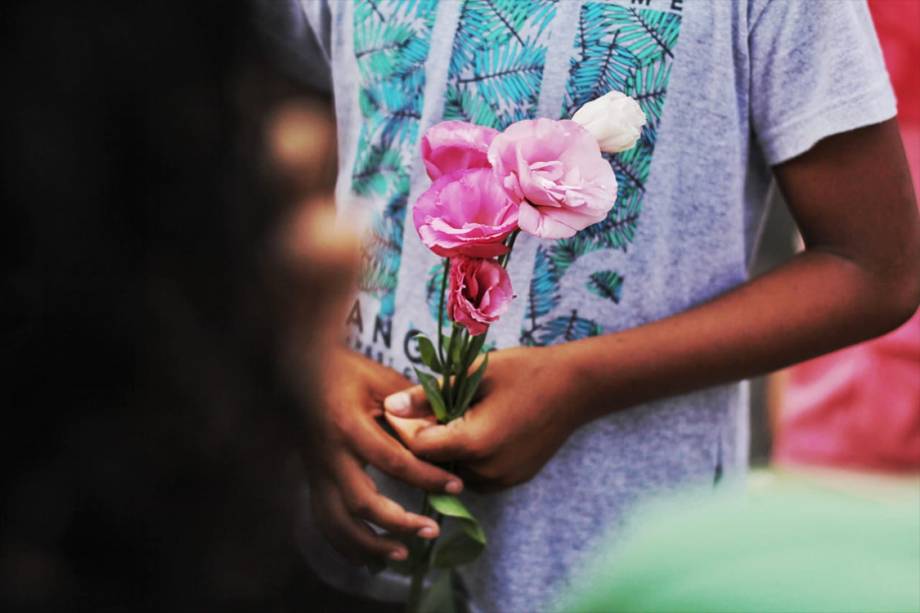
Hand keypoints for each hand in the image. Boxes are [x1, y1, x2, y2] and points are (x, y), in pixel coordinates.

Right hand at [304, 349, 463, 564]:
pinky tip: (368, 557)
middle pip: (361, 502)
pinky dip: (345, 545)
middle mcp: (328, 454)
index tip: (455, 485)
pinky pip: (323, 521)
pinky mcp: (311, 479)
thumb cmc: (345, 370)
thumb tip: (446, 431)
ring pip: (336, 522)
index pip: (393, 461)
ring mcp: (315, 470)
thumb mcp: (379, 380)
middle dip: (398, 522)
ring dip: (369, 544)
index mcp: (348, 426)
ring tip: (402, 554)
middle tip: (431, 530)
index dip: (427, 477)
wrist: (299, 369)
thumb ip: (411, 407)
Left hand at [383, 346, 584, 491]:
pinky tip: (474, 426)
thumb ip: (429, 395)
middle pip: (434, 462)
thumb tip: (390, 407)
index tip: (399, 407)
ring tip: (452, 413)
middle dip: (424, 437)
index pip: (418, 448)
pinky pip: (475, 474)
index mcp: (475, 443)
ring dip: (445, 448)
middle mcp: (487, 471)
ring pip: (453, 471)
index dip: (404, 428)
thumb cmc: (525, 371)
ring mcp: (502, 480)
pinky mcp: (513, 480)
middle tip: (425, 405)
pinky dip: (467, 456)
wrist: (577, 387)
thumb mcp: (475, 374)